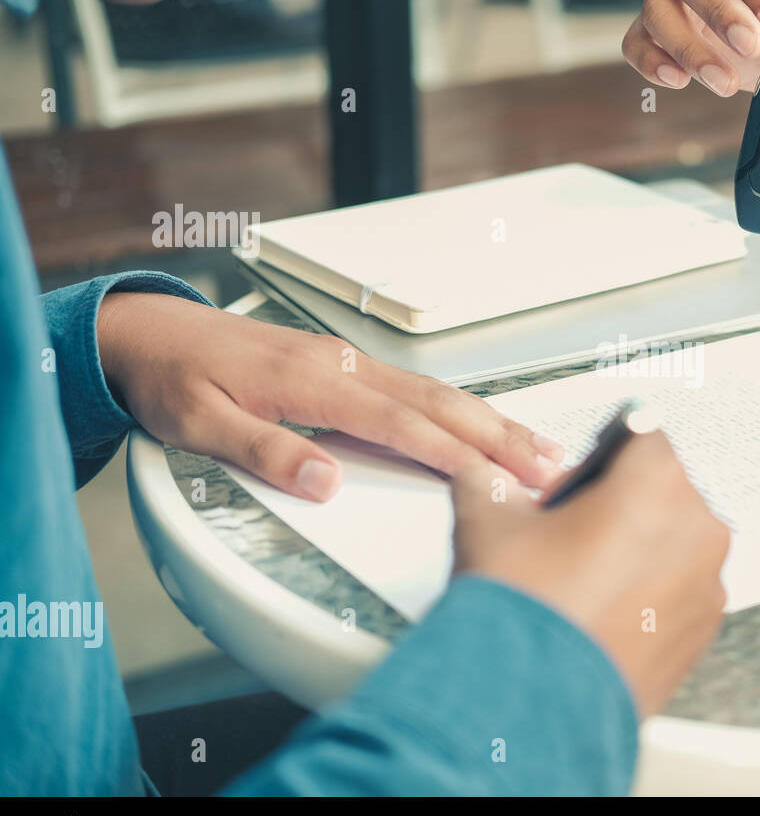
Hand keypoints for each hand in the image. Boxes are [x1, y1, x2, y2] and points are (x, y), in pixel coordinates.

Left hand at [97, 292, 565, 500]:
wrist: (152, 333)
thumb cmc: (174, 378)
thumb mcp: (200, 424)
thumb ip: (264, 451)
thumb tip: (325, 482)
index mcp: (314, 381)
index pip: (401, 424)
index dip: (453, 455)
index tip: (496, 480)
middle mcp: (343, 365)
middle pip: (440, 404)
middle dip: (500, 437)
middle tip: (550, 466)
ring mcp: (350, 362)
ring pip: (439, 393)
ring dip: (493, 422)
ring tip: (539, 448)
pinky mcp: (348, 366)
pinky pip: (421, 388)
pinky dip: (464, 410)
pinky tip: (484, 425)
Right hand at [450, 431, 729, 716]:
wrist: (529, 705)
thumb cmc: (522, 609)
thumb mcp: (486, 518)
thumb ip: (489, 480)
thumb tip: (486, 477)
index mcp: (657, 484)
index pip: (641, 435)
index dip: (599, 455)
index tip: (575, 483)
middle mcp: (697, 529)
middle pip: (661, 491)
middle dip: (619, 504)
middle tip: (567, 535)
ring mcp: (706, 586)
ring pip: (672, 543)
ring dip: (636, 549)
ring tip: (580, 582)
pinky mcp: (703, 633)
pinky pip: (678, 592)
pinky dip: (647, 594)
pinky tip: (599, 615)